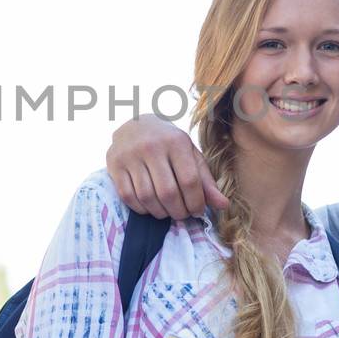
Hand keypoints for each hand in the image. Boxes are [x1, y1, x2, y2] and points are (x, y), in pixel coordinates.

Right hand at [106, 114, 228, 219]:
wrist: (136, 124)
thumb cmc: (169, 143)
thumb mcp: (190, 155)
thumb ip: (206, 180)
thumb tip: (224, 206)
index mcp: (176, 142)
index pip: (190, 181)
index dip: (196, 202)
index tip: (197, 211)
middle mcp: (151, 146)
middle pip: (168, 192)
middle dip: (178, 211)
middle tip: (182, 214)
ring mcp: (130, 155)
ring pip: (147, 197)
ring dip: (160, 212)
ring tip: (168, 211)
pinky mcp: (114, 164)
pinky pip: (128, 196)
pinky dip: (142, 208)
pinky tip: (151, 207)